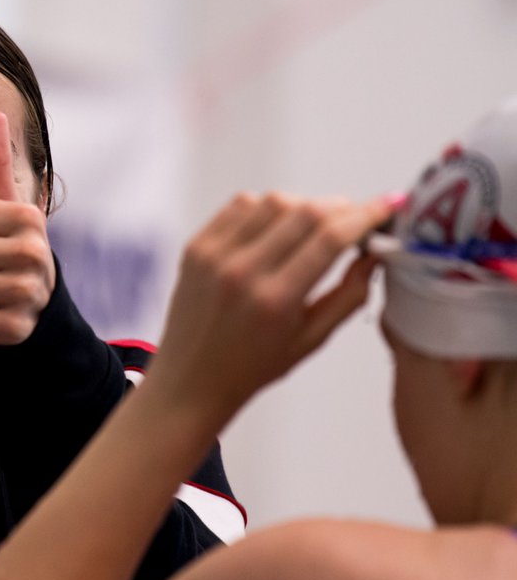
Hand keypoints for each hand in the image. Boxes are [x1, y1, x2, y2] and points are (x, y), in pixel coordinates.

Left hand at [149, 192, 392, 417]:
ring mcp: (213, 256)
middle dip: (340, 207)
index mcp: (275, 300)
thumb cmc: (253, 365)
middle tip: (355, 217)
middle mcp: (241, 272)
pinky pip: (238, 206)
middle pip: (304, 211)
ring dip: (303, 204)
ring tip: (315, 225)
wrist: (191, 378)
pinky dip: (265, 206)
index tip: (387, 206)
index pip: (330, 238)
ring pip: (271, 201)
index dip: (366, 216)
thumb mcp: (312, 339)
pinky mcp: (195, 247)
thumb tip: (374, 254)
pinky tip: (277, 225)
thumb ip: (349, 295)